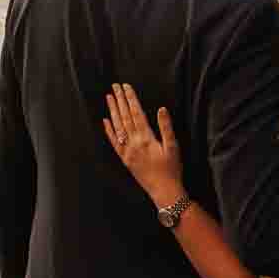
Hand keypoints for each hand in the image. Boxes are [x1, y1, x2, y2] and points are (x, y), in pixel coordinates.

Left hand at [103, 83, 183, 208]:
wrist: (164, 191)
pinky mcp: (125, 159)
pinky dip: (109, 131)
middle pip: (125, 117)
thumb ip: (166, 127)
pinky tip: (105, 121)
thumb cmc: (171, 169)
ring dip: (113, 111)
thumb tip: (161, 108)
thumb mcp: (173, 147)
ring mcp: (127, 151)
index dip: (131, 98)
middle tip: (114, 86)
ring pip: (118, 127)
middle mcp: (134, 142)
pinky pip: (114, 143)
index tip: (126, 86)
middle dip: (120, 100)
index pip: (136, 112)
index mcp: (146, 138)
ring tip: (109, 98)